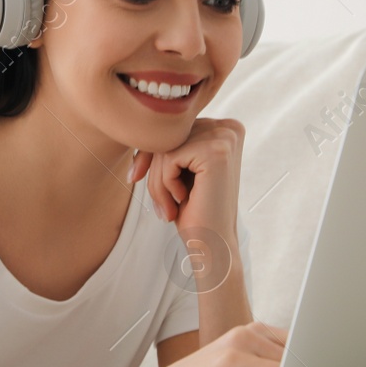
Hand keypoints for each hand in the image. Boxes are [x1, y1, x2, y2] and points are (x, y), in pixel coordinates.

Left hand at [129, 118, 244, 235]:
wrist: (212, 245)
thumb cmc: (193, 210)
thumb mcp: (178, 168)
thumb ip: (169, 141)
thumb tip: (139, 120)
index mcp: (224, 128)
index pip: (172, 129)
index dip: (150, 153)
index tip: (136, 177)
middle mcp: (228, 127)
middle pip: (167, 135)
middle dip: (155, 170)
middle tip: (162, 204)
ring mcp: (225, 137)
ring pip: (165, 146)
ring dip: (158, 181)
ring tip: (170, 206)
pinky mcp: (216, 151)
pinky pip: (168, 158)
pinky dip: (165, 183)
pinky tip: (181, 200)